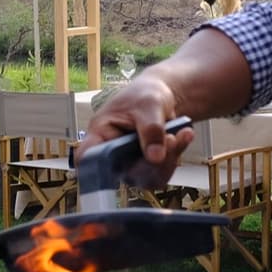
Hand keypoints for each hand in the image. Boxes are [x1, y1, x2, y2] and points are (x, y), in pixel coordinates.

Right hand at [78, 75, 193, 183]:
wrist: (161, 96)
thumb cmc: (145, 94)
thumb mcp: (149, 104)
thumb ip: (151, 129)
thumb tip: (155, 158)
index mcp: (100, 134)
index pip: (87, 158)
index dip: (93, 172)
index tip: (113, 173)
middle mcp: (111, 154)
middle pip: (126, 174)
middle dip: (154, 161)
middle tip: (171, 138)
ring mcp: (129, 164)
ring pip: (147, 178)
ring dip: (169, 159)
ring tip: (181, 134)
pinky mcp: (146, 168)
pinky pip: (161, 174)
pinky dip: (176, 156)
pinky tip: (184, 136)